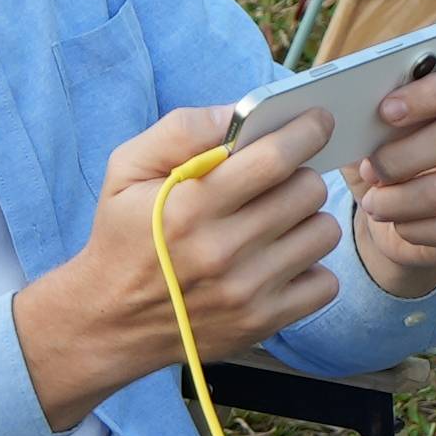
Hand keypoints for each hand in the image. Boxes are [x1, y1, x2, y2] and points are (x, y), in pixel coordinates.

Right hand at [12, 104, 344, 427]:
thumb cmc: (123, 235)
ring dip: (308, 219)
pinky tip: (280, 260)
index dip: (306, 131)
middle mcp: (223, 250)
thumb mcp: (127, 169)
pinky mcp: (262, 321)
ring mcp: (247, 291)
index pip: (274, 158)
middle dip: (301, 174)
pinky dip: (311, 267)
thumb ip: (181, 130)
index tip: (318, 120)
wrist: (109, 321)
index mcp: (191, 206)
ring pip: (323, 232)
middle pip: (307, 191)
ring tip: (279, 220)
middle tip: (280, 180)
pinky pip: (326, 282)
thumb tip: (240, 113)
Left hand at [348, 52, 435, 291]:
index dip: (431, 92)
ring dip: (399, 200)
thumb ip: (366, 118)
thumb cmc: (391, 161)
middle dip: (400, 157)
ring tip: (372, 204)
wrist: (406, 218)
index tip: (385, 111)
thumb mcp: (375, 135)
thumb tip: (343, 113)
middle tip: (369, 170)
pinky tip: (398, 224)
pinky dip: (414, 228)